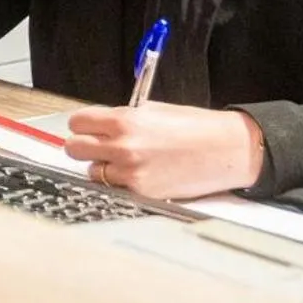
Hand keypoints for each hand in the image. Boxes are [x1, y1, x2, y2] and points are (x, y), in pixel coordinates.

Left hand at [64, 104, 263, 200]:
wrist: (227, 150)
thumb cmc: (196, 128)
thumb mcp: (155, 111)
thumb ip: (123, 118)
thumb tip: (99, 125)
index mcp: (126, 120)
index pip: (77, 122)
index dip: (82, 125)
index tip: (88, 128)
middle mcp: (124, 146)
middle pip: (74, 148)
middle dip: (84, 146)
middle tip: (97, 146)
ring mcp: (131, 172)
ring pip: (93, 172)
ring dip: (104, 167)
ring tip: (126, 161)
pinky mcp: (141, 192)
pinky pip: (116, 187)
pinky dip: (122, 182)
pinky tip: (141, 173)